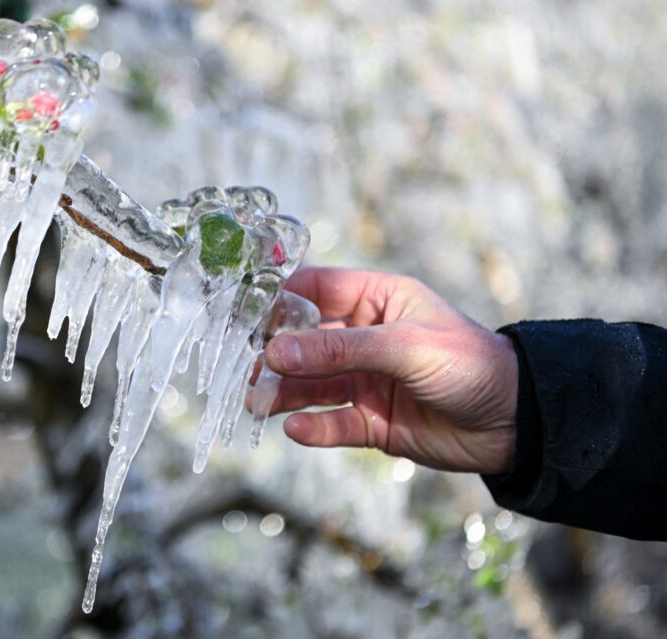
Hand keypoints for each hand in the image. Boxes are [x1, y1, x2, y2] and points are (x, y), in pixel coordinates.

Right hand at [263, 268, 518, 473]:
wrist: (516, 424)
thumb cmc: (470, 364)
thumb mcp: (405, 346)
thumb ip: (341, 349)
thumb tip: (278, 352)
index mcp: (377, 300)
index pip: (317, 290)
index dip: (281, 298)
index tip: (245, 311)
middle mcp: (366, 338)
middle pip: (305, 340)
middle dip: (275, 352)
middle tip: (246, 364)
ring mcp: (366, 381)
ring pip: (312, 385)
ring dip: (284, 392)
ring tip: (256, 401)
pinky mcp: (372, 422)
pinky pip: (333, 423)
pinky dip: (313, 427)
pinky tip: (293, 427)